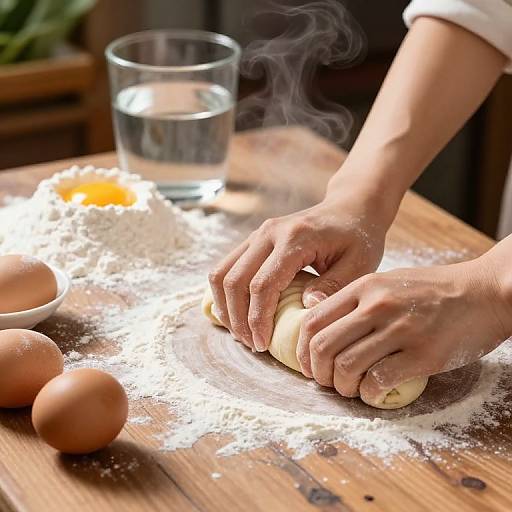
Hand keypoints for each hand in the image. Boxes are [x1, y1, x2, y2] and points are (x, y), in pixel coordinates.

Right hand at [208, 178, 395, 350]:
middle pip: (235, 281)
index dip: (257, 319)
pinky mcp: (254, 239)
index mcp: (295, 238)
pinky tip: (237, 313)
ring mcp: (258, 233)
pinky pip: (226, 267)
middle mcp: (269, 232)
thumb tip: (306, 308)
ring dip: (226, 307)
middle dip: (238, 318)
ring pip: (221, 273)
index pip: (263, 285)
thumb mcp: (358, 265)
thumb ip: (332, 287)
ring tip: (242, 333)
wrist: (350, 208)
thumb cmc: (358, 237)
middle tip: (252, 344)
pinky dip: (225, 293)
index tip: (263, 345)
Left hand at [296, 256, 511, 401]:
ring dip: (342, 387)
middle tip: (327, 382)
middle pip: (322, 346)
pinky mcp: (423, 355)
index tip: (308, 365)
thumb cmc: (433, 289)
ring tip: (351, 389)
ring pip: (347, 367)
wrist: (484, 292)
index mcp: (365, 287)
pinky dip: (369, 394)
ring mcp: (400, 330)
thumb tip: (321, 327)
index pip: (313, 320)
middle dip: (317, 373)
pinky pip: (379, 382)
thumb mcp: (388, 282)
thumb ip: (355, 300)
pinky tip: (374, 393)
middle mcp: (377, 306)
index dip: (302, 349)